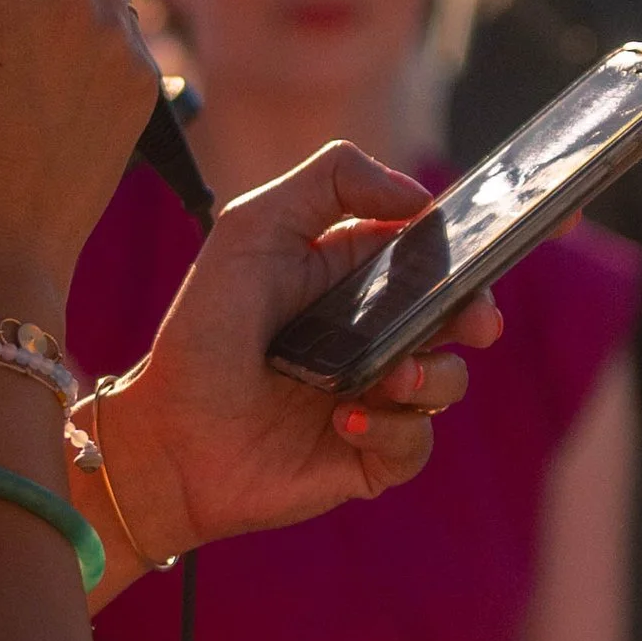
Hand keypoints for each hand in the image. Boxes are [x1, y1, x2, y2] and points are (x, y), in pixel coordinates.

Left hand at [92, 147, 504, 560]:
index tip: (477, 249)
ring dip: (432, 377)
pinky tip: (344, 420)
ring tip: (387, 378)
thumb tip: (417, 196)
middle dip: (475, 315)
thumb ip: (329, 183)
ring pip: (447, 382)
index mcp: (352, 279)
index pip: (428, 256)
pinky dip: (393, 432)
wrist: (164, 437)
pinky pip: (414, 445)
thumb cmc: (202, 331)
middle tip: (476, 321)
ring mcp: (373, 398)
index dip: (460, 252)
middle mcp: (370, 337)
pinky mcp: (366, 457)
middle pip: (456, 318)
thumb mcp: (251, 230)